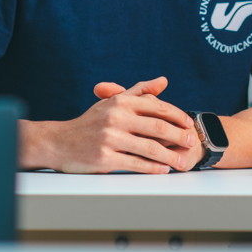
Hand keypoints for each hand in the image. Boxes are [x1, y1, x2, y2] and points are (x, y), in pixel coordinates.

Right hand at [93, 77, 207, 171]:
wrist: (59, 141)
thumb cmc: (90, 121)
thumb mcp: (114, 101)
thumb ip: (140, 91)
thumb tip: (164, 81)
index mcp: (121, 101)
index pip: (157, 107)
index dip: (177, 116)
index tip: (189, 124)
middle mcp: (117, 117)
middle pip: (157, 127)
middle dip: (178, 136)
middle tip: (192, 142)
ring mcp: (110, 138)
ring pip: (149, 148)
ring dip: (170, 156)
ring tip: (182, 162)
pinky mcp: (105, 158)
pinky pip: (135, 163)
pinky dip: (152, 167)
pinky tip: (163, 169)